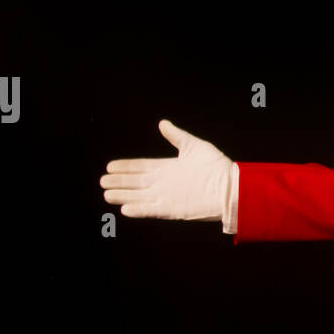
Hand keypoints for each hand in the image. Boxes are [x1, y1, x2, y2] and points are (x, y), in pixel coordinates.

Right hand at [100, 119, 234, 223]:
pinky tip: (125, 209)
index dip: (126, 167)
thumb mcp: (194, 147)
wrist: (231, 186)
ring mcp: (168, 197)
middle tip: (103, 181)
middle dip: (119, 182)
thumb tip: (162, 123)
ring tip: (107, 194)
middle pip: (136, 183)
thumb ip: (177, 136)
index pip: (141, 167)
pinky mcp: (173, 210)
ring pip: (140, 197)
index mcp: (168, 168)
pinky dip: (139, 210)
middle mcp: (165, 183)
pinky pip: (152, 210)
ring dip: (124, 196)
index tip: (110, 166)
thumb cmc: (217, 167)